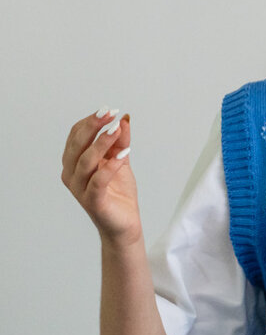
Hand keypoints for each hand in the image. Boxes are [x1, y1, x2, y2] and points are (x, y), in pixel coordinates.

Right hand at [61, 108, 137, 246]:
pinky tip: (123, 155)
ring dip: (101, 143)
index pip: (75, 136)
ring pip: (85, 161)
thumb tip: (124, 120)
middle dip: (92, 127)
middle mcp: (71, 174)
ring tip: (116, 130)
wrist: (125, 224)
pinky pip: (98, 181)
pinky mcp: (92, 201)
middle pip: (77, 145)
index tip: (109, 110)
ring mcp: (79, 189)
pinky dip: (110, 166)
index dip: (90, 122)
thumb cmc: (118, 193)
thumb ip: (121, 142)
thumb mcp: (121, 162)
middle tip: (109, 113)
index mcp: (73, 163)